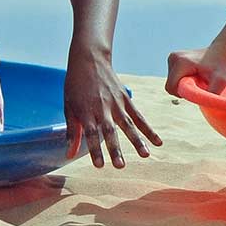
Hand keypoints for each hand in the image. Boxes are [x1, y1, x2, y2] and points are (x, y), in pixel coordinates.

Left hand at [64, 52, 160, 168]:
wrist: (89, 59)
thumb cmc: (75, 85)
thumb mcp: (69, 106)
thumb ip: (72, 131)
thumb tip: (69, 154)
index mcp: (86, 111)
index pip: (90, 134)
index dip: (95, 150)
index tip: (99, 165)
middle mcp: (102, 108)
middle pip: (109, 131)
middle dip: (115, 149)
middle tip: (120, 165)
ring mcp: (116, 103)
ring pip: (128, 125)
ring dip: (136, 141)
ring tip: (145, 155)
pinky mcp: (126, 99)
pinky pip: (139, 116)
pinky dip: (148, 129)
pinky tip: (157, 142)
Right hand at [165, 46, 225, 95]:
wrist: (220, 52)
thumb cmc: (220, 67)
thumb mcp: (220, 82)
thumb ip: (211, 94)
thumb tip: (202, 103)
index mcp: (181, 62)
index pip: (172, 87)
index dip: (183, 93)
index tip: (197, 88)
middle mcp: (174, 57)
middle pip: (170, 86)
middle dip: (183, 89)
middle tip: (199, 84)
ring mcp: (172, 57)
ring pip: (171, 82)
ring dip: (183, 85)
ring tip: (197, 78)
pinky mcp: (173, 59)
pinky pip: (173, 77)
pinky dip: (182, 80)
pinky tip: (193, 75)